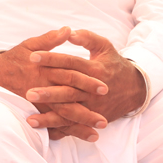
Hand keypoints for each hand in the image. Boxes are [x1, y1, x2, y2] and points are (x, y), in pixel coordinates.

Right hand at [0, 28, 108, 140]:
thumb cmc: (15, 58)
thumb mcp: (31, 44)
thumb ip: (50, 39)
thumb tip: (67, 30)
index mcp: (45, 70)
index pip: (70, 76)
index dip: (87, 82)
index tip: (105, 88)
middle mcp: (42, 88)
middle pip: (68, 101)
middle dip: (86, 111)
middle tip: (104, 119)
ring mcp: (37, 103)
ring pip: (60, 117)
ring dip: (78, 126)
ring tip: (96, 133)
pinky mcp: (32, 111)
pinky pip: (49, 125)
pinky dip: (62, 132)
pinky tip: (75, 138)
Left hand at [27, 29, 146, 124]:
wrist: (135, 88)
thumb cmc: (113, 64)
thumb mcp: (104, 47)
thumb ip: (87, 38)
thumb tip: (69, 31)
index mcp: (94, 69)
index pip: (70, 63)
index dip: (52, 59)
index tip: (32, 57)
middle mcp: (93, 90)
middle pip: (69, 91)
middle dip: (49, 93)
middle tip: (28, 93)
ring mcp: (94, 106)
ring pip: (70, 113)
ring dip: (51, 117)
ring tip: (30, 119)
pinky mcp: (93, 118)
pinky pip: (75, 126)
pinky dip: (60, 129)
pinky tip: (44, 131)